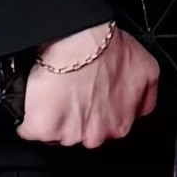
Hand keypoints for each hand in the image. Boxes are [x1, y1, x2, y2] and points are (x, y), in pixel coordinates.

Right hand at [19, 21, 159, 146]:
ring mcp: (69, 135)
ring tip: (55, 93)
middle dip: (75, 119)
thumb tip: (140, 110)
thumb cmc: (109, 49)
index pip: (103, 131)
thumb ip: (145, 99)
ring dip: (53, 118)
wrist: (80, 39)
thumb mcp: (146, 71)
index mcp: (119, 126)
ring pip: (56, 134)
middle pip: (80, 136)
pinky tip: (37, 102)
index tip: (88, 99)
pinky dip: (30, 119)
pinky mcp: (42, 129)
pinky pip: (31, 131)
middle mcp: (96, 136)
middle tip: (71, 93)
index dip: (93, 114)